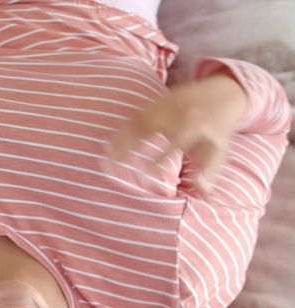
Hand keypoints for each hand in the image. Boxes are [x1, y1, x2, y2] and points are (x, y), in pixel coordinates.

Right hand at [110, 74, 247, 191]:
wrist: (223, 94)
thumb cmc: (219, 130)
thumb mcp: (220, 150)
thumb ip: (210, 171)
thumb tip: (204, 192)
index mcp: (193, 128)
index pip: (170, 149)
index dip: (155, 164)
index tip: (143, 179)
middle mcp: (176, 115)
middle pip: (148, 132)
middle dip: (129, 149)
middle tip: (112, 167)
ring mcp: (165, 106)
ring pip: (137, 122)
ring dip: (120, 138)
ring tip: (105, 157)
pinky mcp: (156, 102)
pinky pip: (135, 115)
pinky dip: (121, 128)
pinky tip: (109, 142)